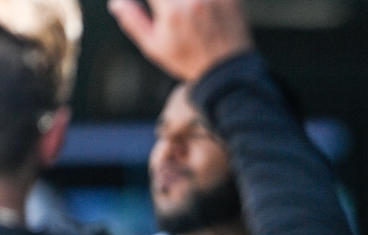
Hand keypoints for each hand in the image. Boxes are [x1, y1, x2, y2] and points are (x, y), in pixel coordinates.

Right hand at [109, 0, 253, 80]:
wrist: (228, 72)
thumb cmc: (188, 61)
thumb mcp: (155, 48)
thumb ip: (133, 21)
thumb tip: (116, 2)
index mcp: (171, 11)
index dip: (151, 0)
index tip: (155, 5)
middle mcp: (193, 0)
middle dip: (166, 1)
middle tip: (169, 8)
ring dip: (185, 1)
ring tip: (184, 11)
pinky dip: (203, 1)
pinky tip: (199, 9)